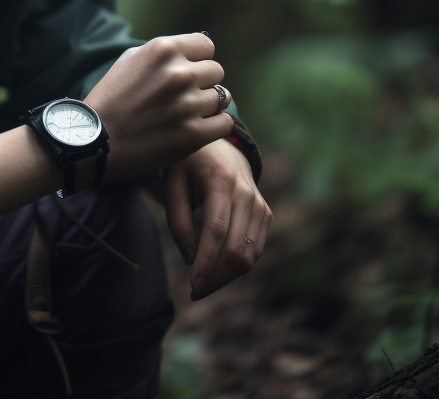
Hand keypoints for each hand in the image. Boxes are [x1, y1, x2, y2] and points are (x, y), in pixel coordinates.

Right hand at [85, 34, 233, 182]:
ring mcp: (188, 104)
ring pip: (222, 98)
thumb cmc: (110, 99)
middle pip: (216, 71)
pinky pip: (224, 123)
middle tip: (183, 97)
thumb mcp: (129, 61)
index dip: (198, 59)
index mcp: (163, 50)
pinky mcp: (193, 134)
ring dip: (207, 106)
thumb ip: (162, 53)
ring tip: (186, 114)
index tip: (189, 70)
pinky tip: (196, 128)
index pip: (206, 45)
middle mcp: (179, 73)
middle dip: (202, 83)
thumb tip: (191, 52)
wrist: (93, 141)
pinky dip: (214, 127)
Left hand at [164, 138, 271, 300]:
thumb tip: (189, 257)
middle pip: (236, 248)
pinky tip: (217, 270)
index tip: (193, 285)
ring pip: (250, 255)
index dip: (206, 261)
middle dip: (216, 277)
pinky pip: (255, 251)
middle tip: (195, 291)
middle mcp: (246, 193)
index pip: (217, 230)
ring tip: (203, 284)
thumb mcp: (173, 183)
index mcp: (220, 180)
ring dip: (227, 277)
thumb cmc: (189, 165)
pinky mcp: (265, 214)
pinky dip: (237, 267)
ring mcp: (259, 204)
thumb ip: (177, 219)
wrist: (221, 147)